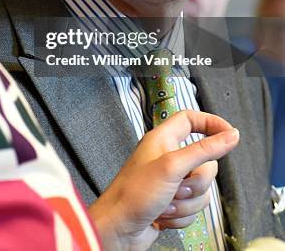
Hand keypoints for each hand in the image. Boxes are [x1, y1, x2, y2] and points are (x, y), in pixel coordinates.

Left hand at [88, 110, 238, 250]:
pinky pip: (194, 206)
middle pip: (204, 160)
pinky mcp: (172, 202)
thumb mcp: (173, 167)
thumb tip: (230, 135)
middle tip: (178, 185)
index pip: (191, 119)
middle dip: (196, 181)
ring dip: (186, 202)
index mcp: (163, 139)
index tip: (229, 133)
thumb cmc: (133, 194)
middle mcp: (167, 157)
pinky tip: (164, 216)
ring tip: (166, 203)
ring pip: (201, 188)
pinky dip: (182, 215)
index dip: (211, 123)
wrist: (118, 230)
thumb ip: (204, 149)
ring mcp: (170, 181)